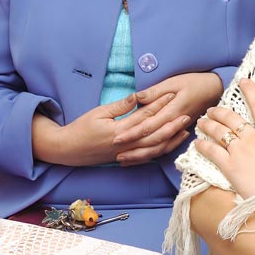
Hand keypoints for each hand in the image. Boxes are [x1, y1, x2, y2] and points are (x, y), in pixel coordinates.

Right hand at [36, 92, 177, 165]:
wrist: (67, 150)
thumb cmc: (81, 128)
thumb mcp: (98, 113)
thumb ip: (120, 106)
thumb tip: (138, 96)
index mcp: (118, 131)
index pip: (143, 117)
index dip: (159, 106)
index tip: (172, 95)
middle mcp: (125, 145)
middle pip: (153, 136)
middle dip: (171, 125)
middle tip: (187, 115)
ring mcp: (125, 154)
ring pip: (153, 150)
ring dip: (170, 140)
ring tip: (184, 131)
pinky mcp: (125, 159)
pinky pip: (146, 157)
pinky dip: (160, 152)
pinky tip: (170, 144)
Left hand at [112, 72, 222, 164]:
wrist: (214, 89)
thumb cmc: (194, 82)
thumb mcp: (174, 82)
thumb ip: (155, 92)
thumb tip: (137, 98)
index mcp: (171, 111)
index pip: (148, 126)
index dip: (132, 133)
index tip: (116, 138)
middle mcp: (174, 124)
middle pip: (152, 141)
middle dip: (133, 149)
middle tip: (115, 153)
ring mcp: (178, 130)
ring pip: (159, 148)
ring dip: (142, 155)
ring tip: (125, 160)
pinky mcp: (180, 132)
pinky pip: (166, 147)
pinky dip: (153, 154)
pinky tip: (142, 157)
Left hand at [195, 79, 254, 198]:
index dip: (251, 91)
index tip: (243, 81)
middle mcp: (254, 137)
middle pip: (232, 118)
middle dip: (219, 112)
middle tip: (212, 110)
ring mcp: (241, 150)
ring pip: (219, 131)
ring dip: (208, 125)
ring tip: (201, 122)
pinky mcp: (230, 165)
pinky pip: (212, 151)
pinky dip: (203, 145)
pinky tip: (197, 142)